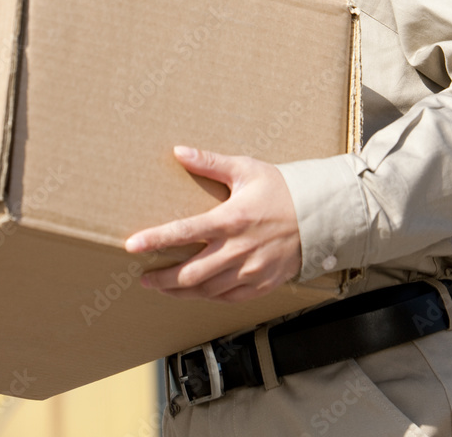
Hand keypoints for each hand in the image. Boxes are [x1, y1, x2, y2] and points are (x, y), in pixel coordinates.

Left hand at [125, 146, 301, 302]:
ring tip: (163, 287)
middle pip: (190, 274)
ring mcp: (250, 271)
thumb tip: (180, 152)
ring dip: (180, 292)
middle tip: (144, 277)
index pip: (184, 232)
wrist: (319, 216)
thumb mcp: (246, 170)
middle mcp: (238, 250)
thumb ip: (210, 163)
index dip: (155, 240)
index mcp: (231, 219)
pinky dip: (207, 297)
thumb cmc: (281, 189)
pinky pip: (227, 298)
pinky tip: (196, 292)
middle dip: (162, 278)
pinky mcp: (261, 285)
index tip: (132, 246)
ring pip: (206, 291)